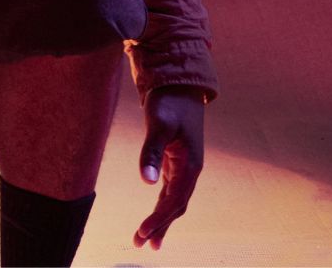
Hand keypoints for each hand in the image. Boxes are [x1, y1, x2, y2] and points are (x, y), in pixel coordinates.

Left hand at [134, 86, 207, 250]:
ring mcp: (185, 167)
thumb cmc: (169, 104)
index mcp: (190, 165)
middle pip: (176, 207)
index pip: (174, 201)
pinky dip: (163, 206)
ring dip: (162, 220)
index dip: (159, 219)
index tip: (142, 234)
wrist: (180, 86)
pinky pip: (172, 191)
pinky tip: (155, 215)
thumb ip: (151, 152)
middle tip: (141, 244)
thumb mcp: (158, 125)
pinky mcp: (177, 162)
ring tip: (147, 240)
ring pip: (174, 201)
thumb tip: (146, 181)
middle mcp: (190, 170)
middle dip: (159, 227)